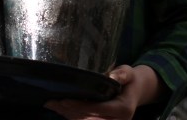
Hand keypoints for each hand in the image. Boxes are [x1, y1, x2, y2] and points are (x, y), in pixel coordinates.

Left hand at [44, 65, 164, 119]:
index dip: (79, 106)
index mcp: (123, 110)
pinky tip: (60, 109)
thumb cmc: (130, 80)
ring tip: (51, 105)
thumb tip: (112, 76)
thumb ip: (122, 74)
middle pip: (88, 119)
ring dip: (67, 115)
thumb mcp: (129, 72)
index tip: (63, 100)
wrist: (135, 91)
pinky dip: (72, 116)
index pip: (97, 109)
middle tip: (51, 102)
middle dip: (68, 111)